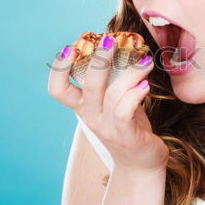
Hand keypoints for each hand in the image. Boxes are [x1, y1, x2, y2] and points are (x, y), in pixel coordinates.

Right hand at [48, 34, 168, 173]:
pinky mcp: (125, 136)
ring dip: (130, 73)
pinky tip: (146, 84)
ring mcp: (107, 127)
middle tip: (110, 39)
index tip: (69, 48)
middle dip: (98, 59)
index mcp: (84, 108)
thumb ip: (114, 82)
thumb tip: (125, 48)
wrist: (141, 165)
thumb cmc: (130, 128)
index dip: (59, 69)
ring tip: (145, 61)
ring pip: (111, 94)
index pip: (58, 90)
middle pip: (88, 85)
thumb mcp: (116, 103)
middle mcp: (91, 117)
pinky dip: (136, 94)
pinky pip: (125, 111)